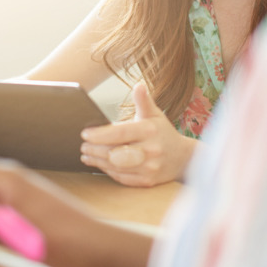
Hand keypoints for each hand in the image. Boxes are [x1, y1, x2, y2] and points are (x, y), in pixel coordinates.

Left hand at [79, 82, 196, 186]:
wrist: (183, 158)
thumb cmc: (162, 132)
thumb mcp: (155, 114)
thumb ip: (143, 101)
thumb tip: (139, 85)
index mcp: (150, 130)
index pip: (120, 133)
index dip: (100, 134)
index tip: (85, 133)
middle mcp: (151, 150)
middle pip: (115, 153)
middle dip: (95, 149)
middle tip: (82, 145)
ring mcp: (150, 168)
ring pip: (116, 167)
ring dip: (97, 161)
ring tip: (86, 154)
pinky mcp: (147, 181)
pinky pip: (122, 178)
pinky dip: (108, 171)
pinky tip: (99, 164)